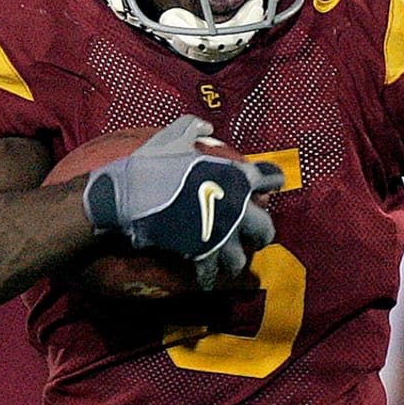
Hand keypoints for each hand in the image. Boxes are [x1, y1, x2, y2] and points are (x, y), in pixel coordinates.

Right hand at [84, 115, 282, 288]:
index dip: (273, 181)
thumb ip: (194, 128)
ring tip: (228, 261)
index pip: (270, 178)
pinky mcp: (201, 253)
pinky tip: (204, 279)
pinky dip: (207, 278)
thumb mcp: (174, 135)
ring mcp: (221, 233)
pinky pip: (210, 273)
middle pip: (265, 229)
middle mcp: (236, 207)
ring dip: (234, 261)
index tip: (272, 185)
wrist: (131, 193)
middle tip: (255, 237)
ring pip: (240, 259)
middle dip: (262, 235)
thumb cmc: (153, 162)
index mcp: (236, 175)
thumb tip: (206, 125)